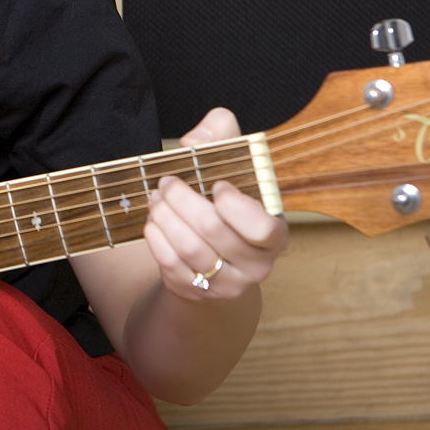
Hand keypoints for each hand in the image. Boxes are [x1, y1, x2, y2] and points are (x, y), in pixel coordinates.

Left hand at [143, 107, 287, 302]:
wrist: (216, 259)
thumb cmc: (225, 205)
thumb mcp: (232, 167)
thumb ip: (222, 137)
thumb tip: (197, 139)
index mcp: (275, 233)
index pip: (263, 228)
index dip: (236, 206)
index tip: (217, 185)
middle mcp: (257, 264)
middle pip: (213, 231)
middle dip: (183, 200)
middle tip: (168, 183)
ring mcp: (227, 284)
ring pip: (189, 248)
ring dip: (165, 216)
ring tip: (156, 198)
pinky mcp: (197, 292)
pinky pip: (171, 264)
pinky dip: (156, 238)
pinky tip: (154, 221)